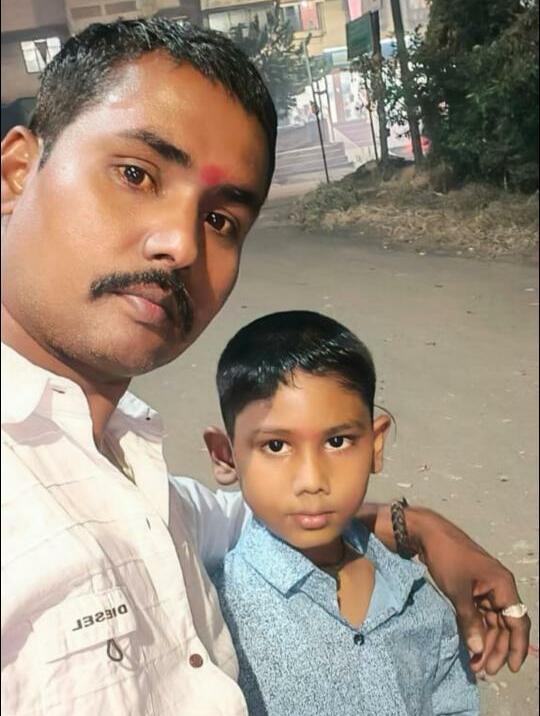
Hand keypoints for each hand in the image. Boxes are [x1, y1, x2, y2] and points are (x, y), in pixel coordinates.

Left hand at [409, 508, 530, 674]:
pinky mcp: (472, 589)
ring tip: (475, 664)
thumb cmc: (446, 557)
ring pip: (491, 623)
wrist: (427, 534)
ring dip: (485, 643)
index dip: (517, 646)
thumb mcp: (458, 591)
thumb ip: (469, 621)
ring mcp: (485, 589)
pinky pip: (479, 615)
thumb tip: (478, 650)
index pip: (518, 621)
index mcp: (503, 585)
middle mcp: (499, 588)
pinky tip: (469, 646)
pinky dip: (475, 630)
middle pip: (505, 626)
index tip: (511, 668)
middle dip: (496, 649)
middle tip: (483, 671)